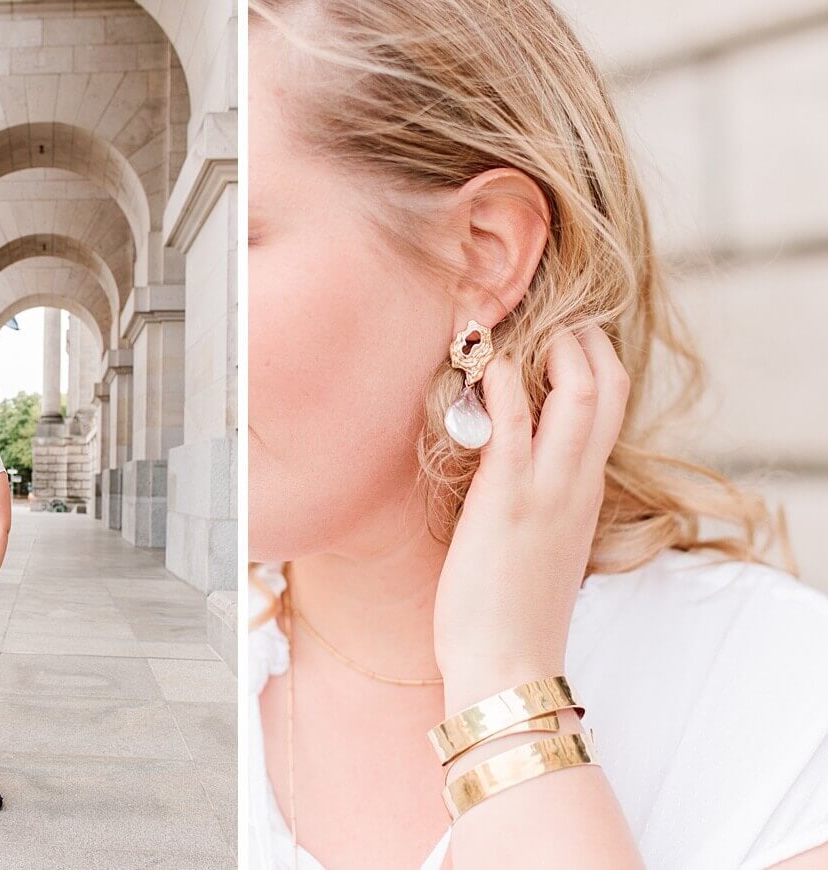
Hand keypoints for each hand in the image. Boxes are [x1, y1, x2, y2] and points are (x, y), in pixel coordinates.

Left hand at [433, 325, 629, 709]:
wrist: (509, 665)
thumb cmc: (514, 613)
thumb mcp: (541, 548)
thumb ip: (540, 507)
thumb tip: (515, 479)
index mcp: (585, 493)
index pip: (610, 409)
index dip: (593, 364)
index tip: (563, 340)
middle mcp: (576, 484)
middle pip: (607, 388)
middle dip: (584, 340)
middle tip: (550, 318)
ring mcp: (546, 489)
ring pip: (577, 394)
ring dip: (552, 348)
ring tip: (518, 329)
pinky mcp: (506, 500)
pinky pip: (513, 426)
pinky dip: (500, 385)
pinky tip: (481, 367)